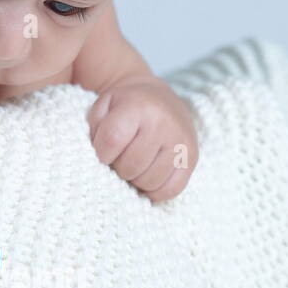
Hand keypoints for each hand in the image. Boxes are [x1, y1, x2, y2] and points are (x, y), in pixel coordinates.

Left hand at [87, 79, 197, 201]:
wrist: (156, 96)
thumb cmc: (123, 107)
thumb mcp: (103, 106)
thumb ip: (95, 129)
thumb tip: (100, 160)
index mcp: (138, 106)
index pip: (112, 139)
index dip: (101, 153)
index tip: (102, 153)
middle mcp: (163, 123)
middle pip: (131, 165)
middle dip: (118, 168)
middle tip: (119, 158)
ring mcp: (180, 142)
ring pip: (150, 181)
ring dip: (135, 180)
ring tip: (133, 166)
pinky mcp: (192, 158)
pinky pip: (172, 190)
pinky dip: (155, 191)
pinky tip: (147, 178)